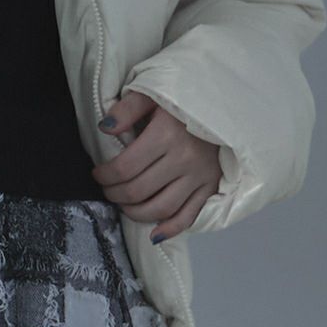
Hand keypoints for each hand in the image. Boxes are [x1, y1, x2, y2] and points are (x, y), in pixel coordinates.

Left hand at [91, 89, 222, 242]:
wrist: (228, 104)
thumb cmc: (183, 99)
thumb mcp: (153, 93)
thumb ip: (127, 109)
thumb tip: (105, 129)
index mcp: (166, 135)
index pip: (125, 167)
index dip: (105, 176)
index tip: (98, 175)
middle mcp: (184, 159)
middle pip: (139, 190)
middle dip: (115, 194)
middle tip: (107, 190)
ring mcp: (200, 177)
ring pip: (161, 208)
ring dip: (135, 213)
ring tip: (123, 205)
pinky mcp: (212, 188)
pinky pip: (190, 216)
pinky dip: (170, 229)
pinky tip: (153, 233)